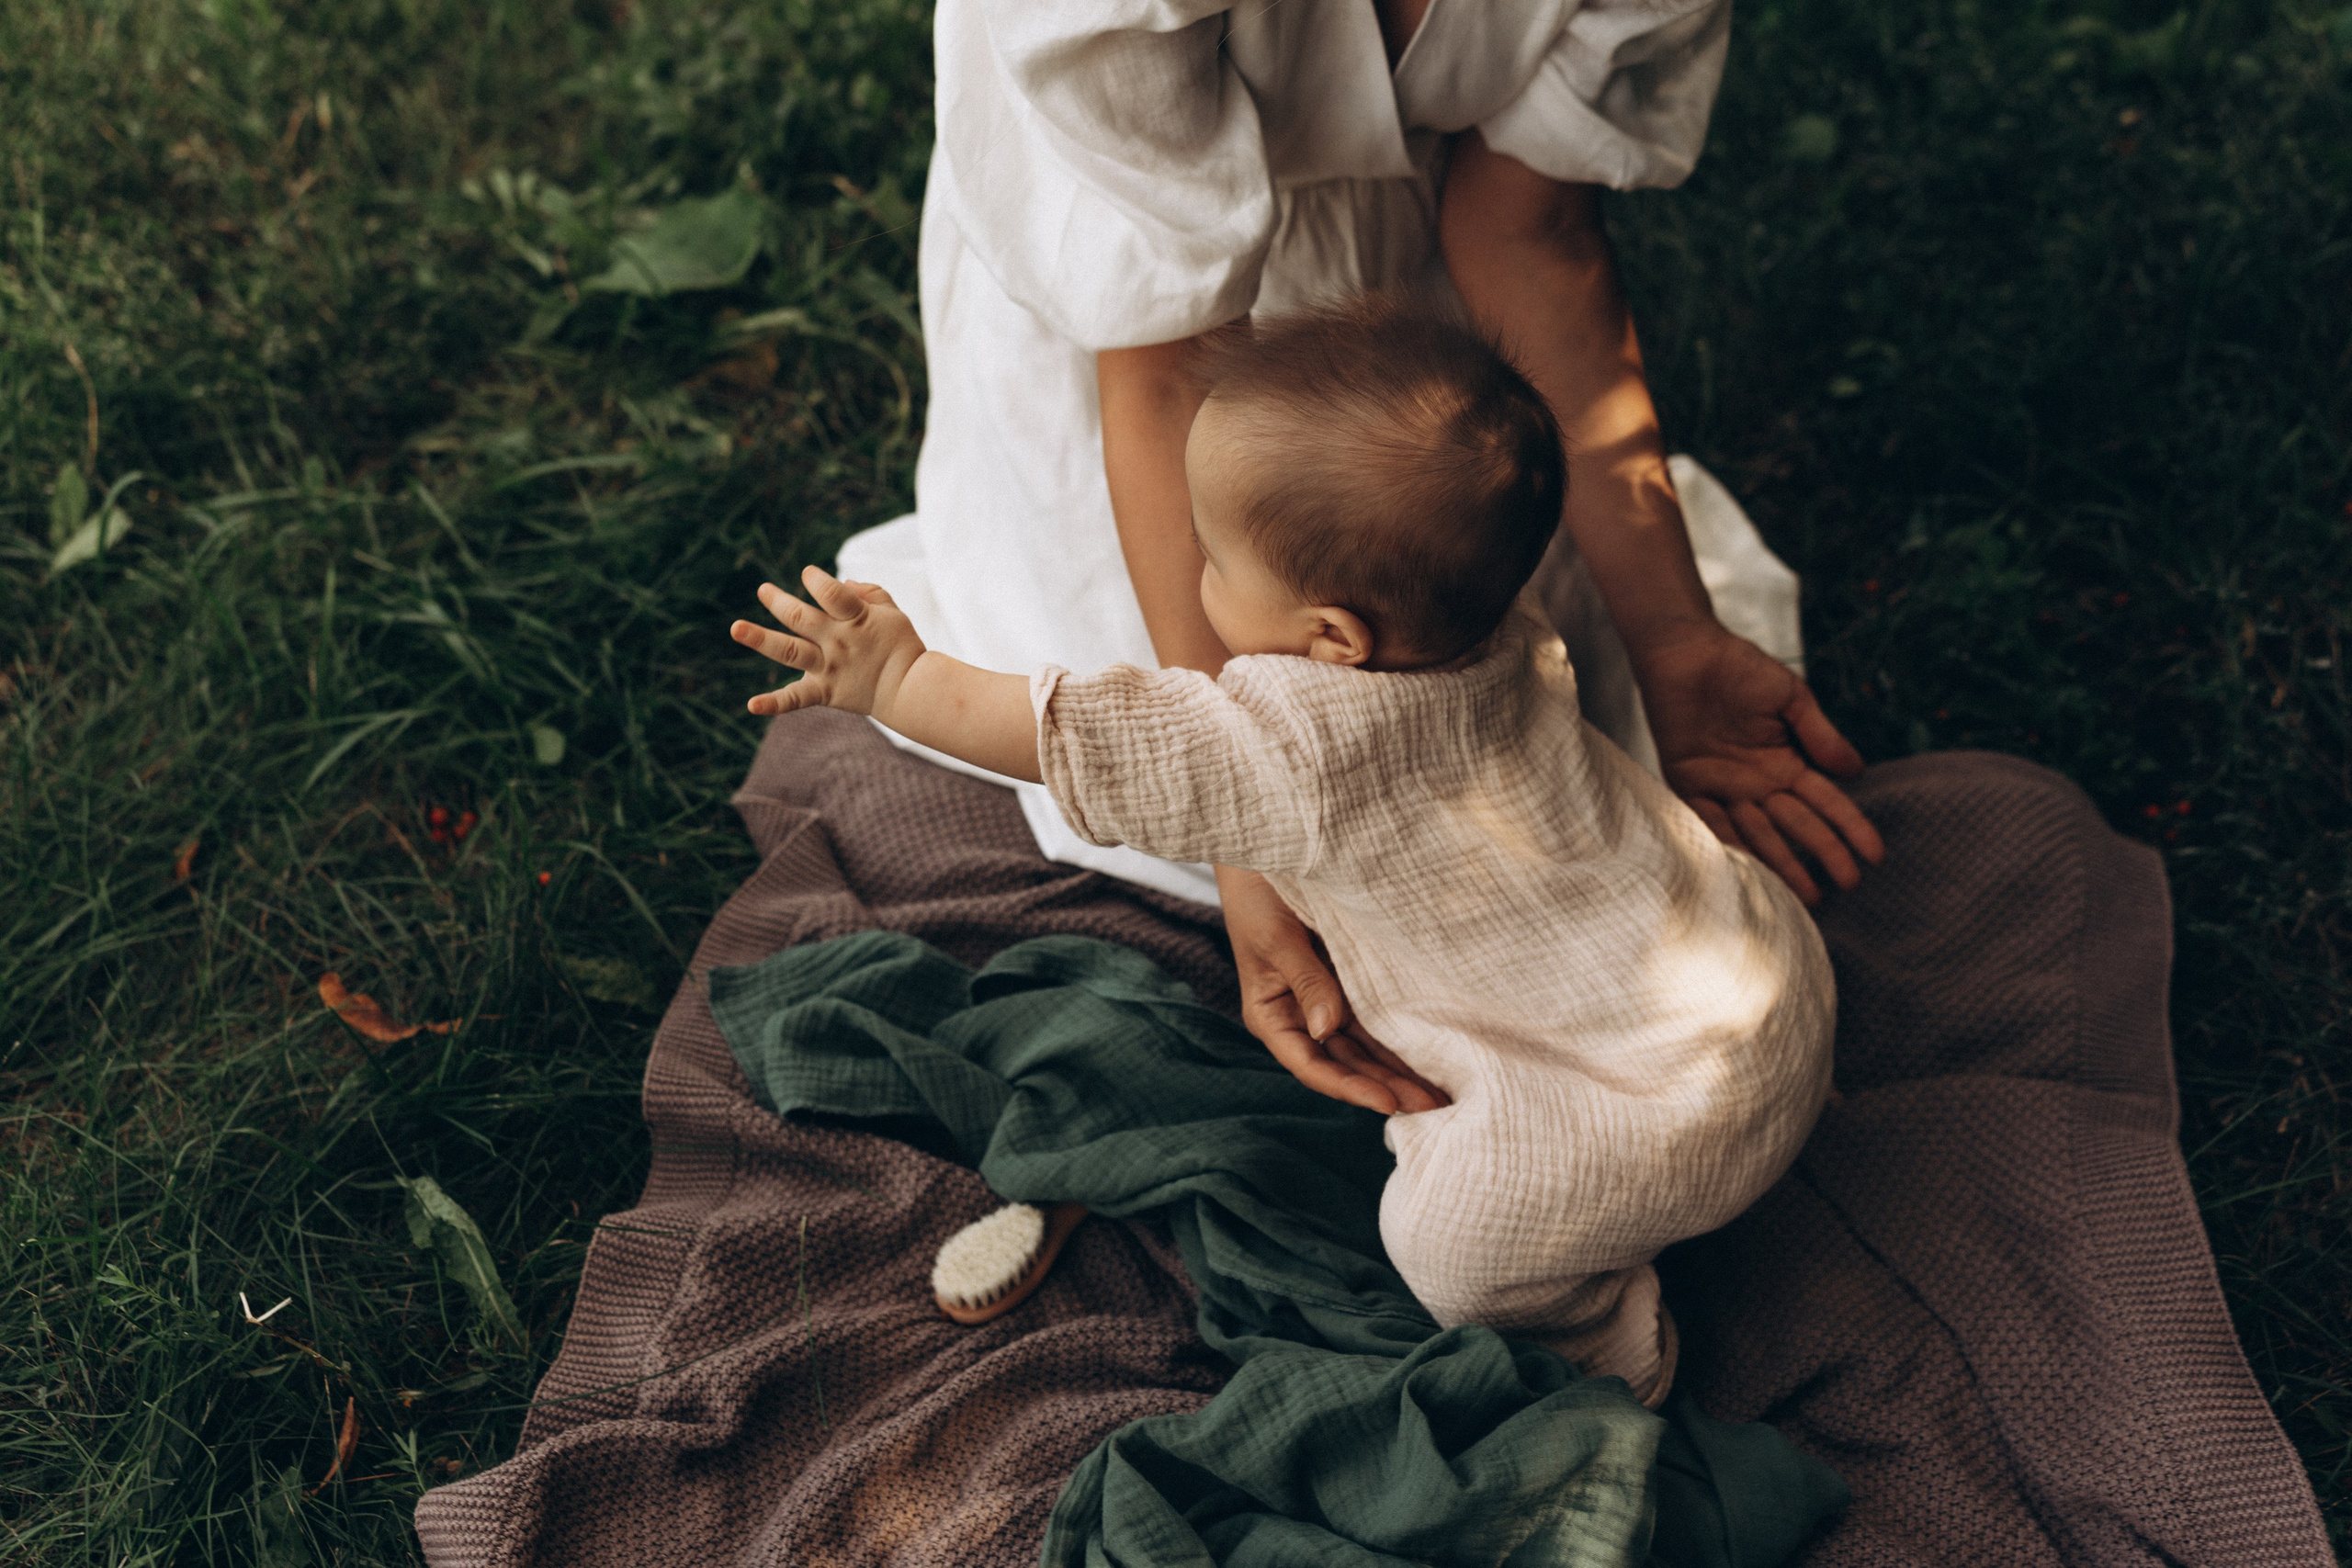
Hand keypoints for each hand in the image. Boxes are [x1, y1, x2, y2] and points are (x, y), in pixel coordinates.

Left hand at [731, 566, 926, 720]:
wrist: (911, 690)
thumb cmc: (902, 646)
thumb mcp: (893, 612)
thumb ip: (869, 592)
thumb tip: (843, 583)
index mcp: (856, 619)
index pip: (831, 593)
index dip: (816, 580)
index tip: (808, 575)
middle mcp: (837, 642)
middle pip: (800, 618)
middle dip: (777, 601)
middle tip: (763, 590)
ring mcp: (828, 667)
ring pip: (789, 650)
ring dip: (760, 638)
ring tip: (736, 628)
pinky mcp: (825, 692)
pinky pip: (796, 699)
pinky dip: (773, 704)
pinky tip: (751, 705)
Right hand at [1216, 865, 1450, 1114]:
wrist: (1269, 844)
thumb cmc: (1258, 891)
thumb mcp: (1276, 938)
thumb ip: (1306, 981)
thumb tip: (1327, 1029)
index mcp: (1272, 1015)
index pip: (1313, 1065)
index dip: (1351, 1088)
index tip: (1389, 1103)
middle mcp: (1302, 1014)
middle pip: (1347, 1063)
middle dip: (1388, 1087)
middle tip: (1437, 1109)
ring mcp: (1328, 997)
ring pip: (1367, 1045)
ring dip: (1401, 1068)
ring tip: (1446, 1092)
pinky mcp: (1351, 976)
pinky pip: (1380, 1014)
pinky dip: (1404, 1034)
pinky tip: (1435, 1050)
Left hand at [1633, 620, 1885, 904]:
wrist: (1686, 652)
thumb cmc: (1740, 668)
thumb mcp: (1791, 699)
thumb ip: (1820, 736)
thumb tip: (1857, 773)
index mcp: (1786, 763)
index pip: (1826, 802)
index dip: (1851, 828)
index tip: (1876, 855)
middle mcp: (1758, 782)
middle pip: (1798, 825)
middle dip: (1825, 854)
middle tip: (1849, 885)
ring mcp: (1724, 786)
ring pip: (1759, 833)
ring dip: (1782, 863)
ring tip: (1808, 895)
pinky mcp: (1688, 783)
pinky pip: (1709, 819)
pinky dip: (1728, 842)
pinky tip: (1750, 870)